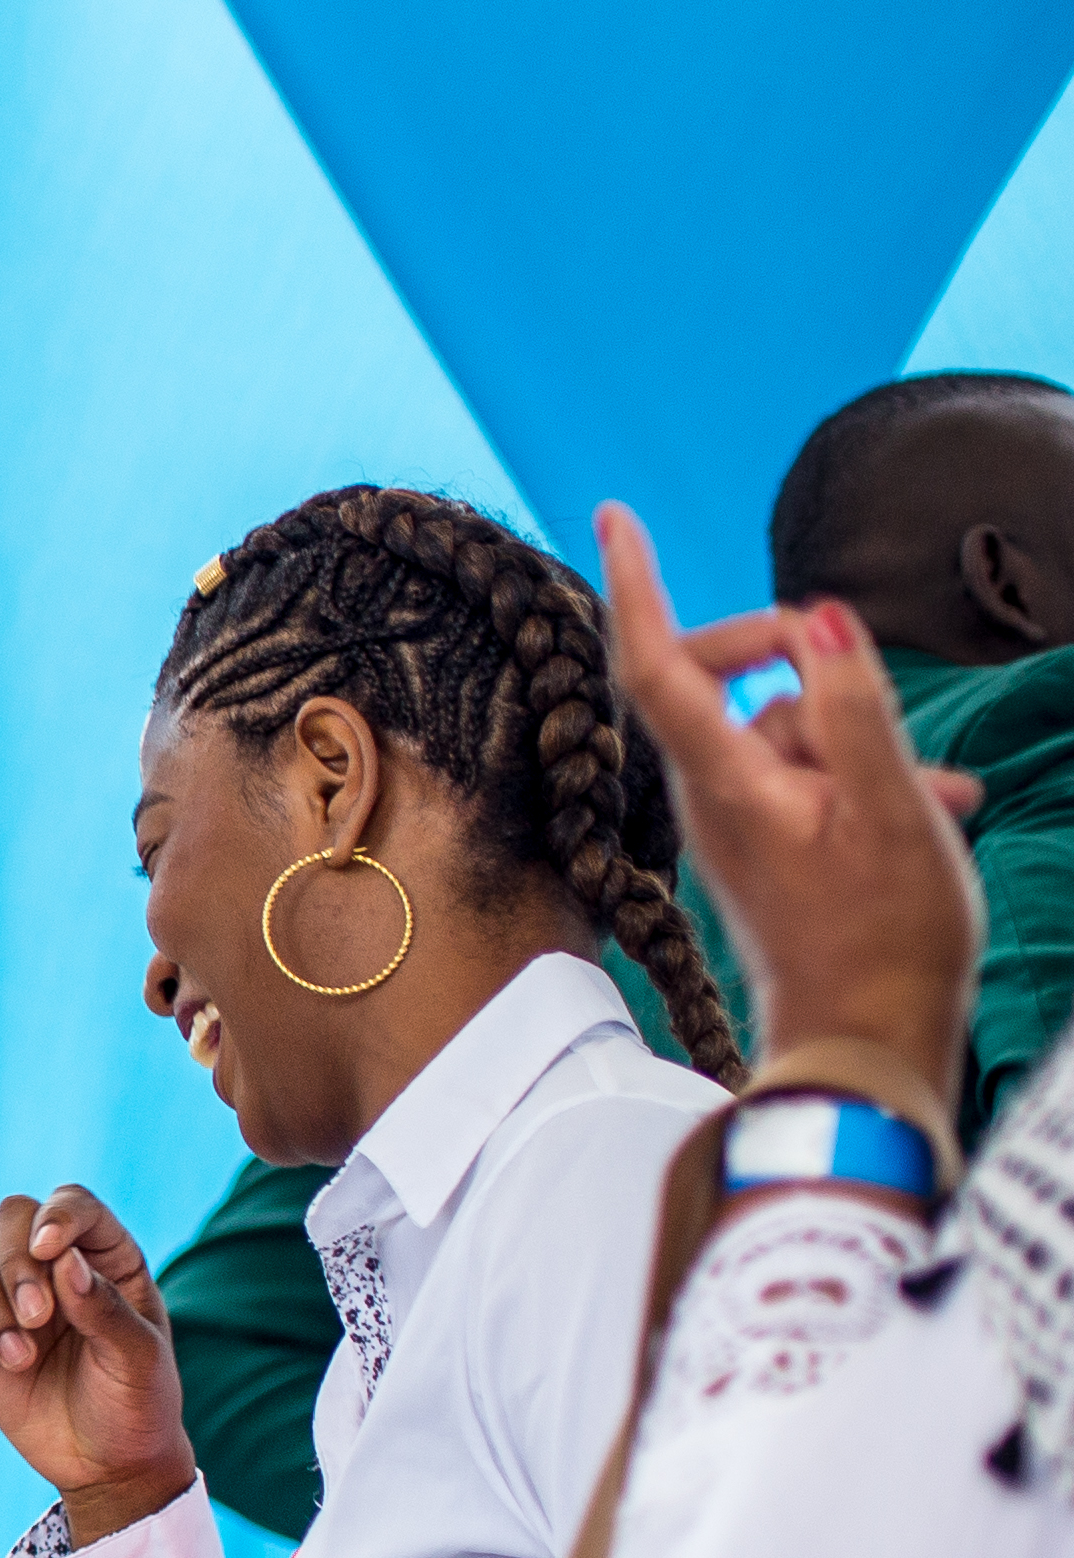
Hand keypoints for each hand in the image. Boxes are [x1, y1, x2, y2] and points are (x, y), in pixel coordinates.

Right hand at [0, 1186, 193, 1540]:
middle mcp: (52, 1266)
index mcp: (106, 1258)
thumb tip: (64, 1260)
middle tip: (37, 1320)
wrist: (104, 1464)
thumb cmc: (136, 1405)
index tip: (50, 1249)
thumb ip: (105, 1309)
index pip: (73, 1204)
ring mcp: (6, 1295)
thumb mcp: (139, 1360)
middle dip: (15, 1265)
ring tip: (18, 1356)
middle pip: (11, 1218)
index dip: (56, 1215)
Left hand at [602, 504, 983, 1082]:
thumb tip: (820, 617)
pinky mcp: (770, 848)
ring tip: (941, 791)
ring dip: (862, 736)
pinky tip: (940, 807)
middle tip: (853, 658)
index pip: (659, 661)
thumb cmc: (887, 936)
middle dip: (791, 657)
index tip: (615, 513)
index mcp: (726, 782)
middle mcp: (714, 799)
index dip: (637, 583)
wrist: (871, 1044)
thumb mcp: (892, 810)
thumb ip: (857, 710)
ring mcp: (739, 825)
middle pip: (721, 684)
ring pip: (787, 734)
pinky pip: (811, 779)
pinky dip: (869, 779)